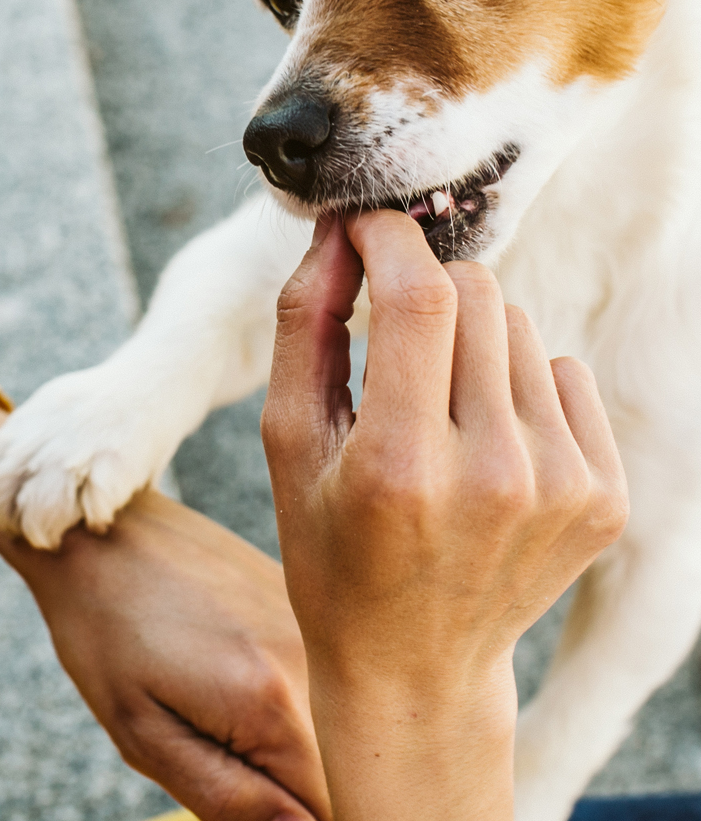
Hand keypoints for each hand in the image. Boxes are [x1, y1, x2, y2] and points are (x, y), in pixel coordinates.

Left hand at [0, 385, 330, 820]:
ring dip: (296, 743)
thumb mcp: (142, 733)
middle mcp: (315, 661)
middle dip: (297, 789)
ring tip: (220, 706)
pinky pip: (321, 680)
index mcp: (273, 704)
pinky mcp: (307, 605)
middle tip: (221, 752)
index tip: (252, 800)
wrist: (103, 526)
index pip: (336, 810)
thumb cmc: (106, 629)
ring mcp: (317, 626)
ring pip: (336, 725)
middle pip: (343, 769)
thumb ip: (228, 798)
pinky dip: (292, 700)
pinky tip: (233, 674)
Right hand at [260, 211, 627, 820]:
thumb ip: (305, 322)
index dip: (389, 236)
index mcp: (401, 464)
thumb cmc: (330, 544)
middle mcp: (496, 474)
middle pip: (477, 293)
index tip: (365, 226)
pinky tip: (483, 442)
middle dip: (423, 286)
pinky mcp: (604, 495)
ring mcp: (562, 487)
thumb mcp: (287, 438)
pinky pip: (561, 371)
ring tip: (435, 407)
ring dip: (469, 338)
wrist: (414, 664)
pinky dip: (515, 384)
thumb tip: (340, 229)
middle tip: (391, 339)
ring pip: (518, 325)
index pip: (421, 294)